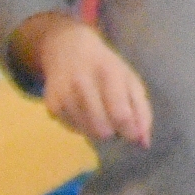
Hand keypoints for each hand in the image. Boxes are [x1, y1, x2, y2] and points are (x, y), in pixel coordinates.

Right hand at [32, 18, 153, 148]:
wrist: (67, 50)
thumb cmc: (106, 67)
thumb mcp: (130, 81)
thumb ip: (141, 111)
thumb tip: (143, 144)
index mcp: (108, 73)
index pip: (120, 115)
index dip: (130, 132)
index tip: (134, 136)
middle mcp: (81, 84)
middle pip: (103, 130)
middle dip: (114, 131)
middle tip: (115, 119)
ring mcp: (63, 96)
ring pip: (88, 133)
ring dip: (98, 130)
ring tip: (99, 113)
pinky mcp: (51, 106)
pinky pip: (74, 130)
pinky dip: (83, 126)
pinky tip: (83, 111)